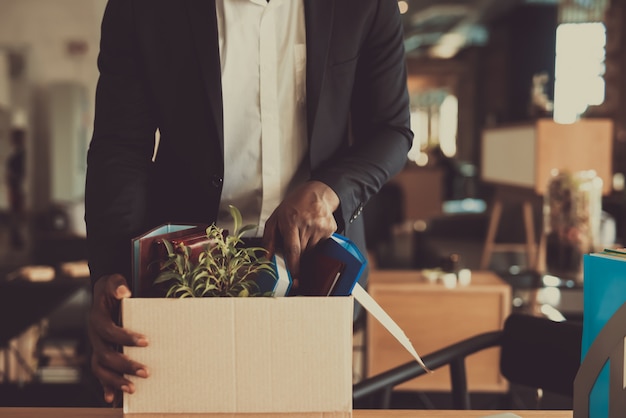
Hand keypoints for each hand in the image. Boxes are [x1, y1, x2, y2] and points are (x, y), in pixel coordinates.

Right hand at [88, 274, 148, 403]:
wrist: (103, 294)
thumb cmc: (113, 288)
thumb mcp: (114, 281)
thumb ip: (117, 285)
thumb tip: (124, 291)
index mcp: (97, 319)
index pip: (109, 331)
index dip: (125, 337)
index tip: (146, 342)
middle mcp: (94, 336)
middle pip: (105, 355)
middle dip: (125, 365)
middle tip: (146, 372)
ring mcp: (96, 348)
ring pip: (100, 369)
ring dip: (115, 381)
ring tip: (133, 389)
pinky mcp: (101, 355)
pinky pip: (101, 374)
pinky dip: (106, 387)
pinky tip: (113, 399)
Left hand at [262, 180, 338, 277]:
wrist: (316, 193)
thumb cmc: (294, 205)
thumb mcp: (276, 217)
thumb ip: (269, 237)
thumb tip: (266, 257)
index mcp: (291, 222)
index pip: (293, 249)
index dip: (294, 267)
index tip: (295, 280)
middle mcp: (307, 225)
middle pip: (302, 252)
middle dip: (297, 253)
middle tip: (294, 240)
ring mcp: (321, 227)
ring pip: (312, 250)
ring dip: (306, 247)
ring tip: (303, 231)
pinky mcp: (330, 229)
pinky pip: (321, 244)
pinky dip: (315, 241)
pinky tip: (312, 229)